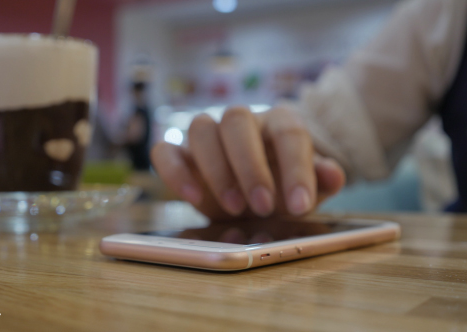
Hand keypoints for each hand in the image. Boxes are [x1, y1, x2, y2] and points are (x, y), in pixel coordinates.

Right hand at [151, 105, 345, 219]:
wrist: (256, 193)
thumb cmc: (284, 187)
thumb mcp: (309, 190)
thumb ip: (321, 180)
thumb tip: (332, 174)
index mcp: (278, 122)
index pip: (289, 132)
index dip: (295, 169)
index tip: (300, 206)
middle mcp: (241, 122)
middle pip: (237, 120)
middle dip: (250, 165)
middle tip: (262, 207)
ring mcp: (207, 135)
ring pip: (200, 128)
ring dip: (216, 169)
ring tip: (233, 208)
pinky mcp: (179, 154)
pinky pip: (164, 151)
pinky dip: (174, 172)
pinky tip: (192, 198)